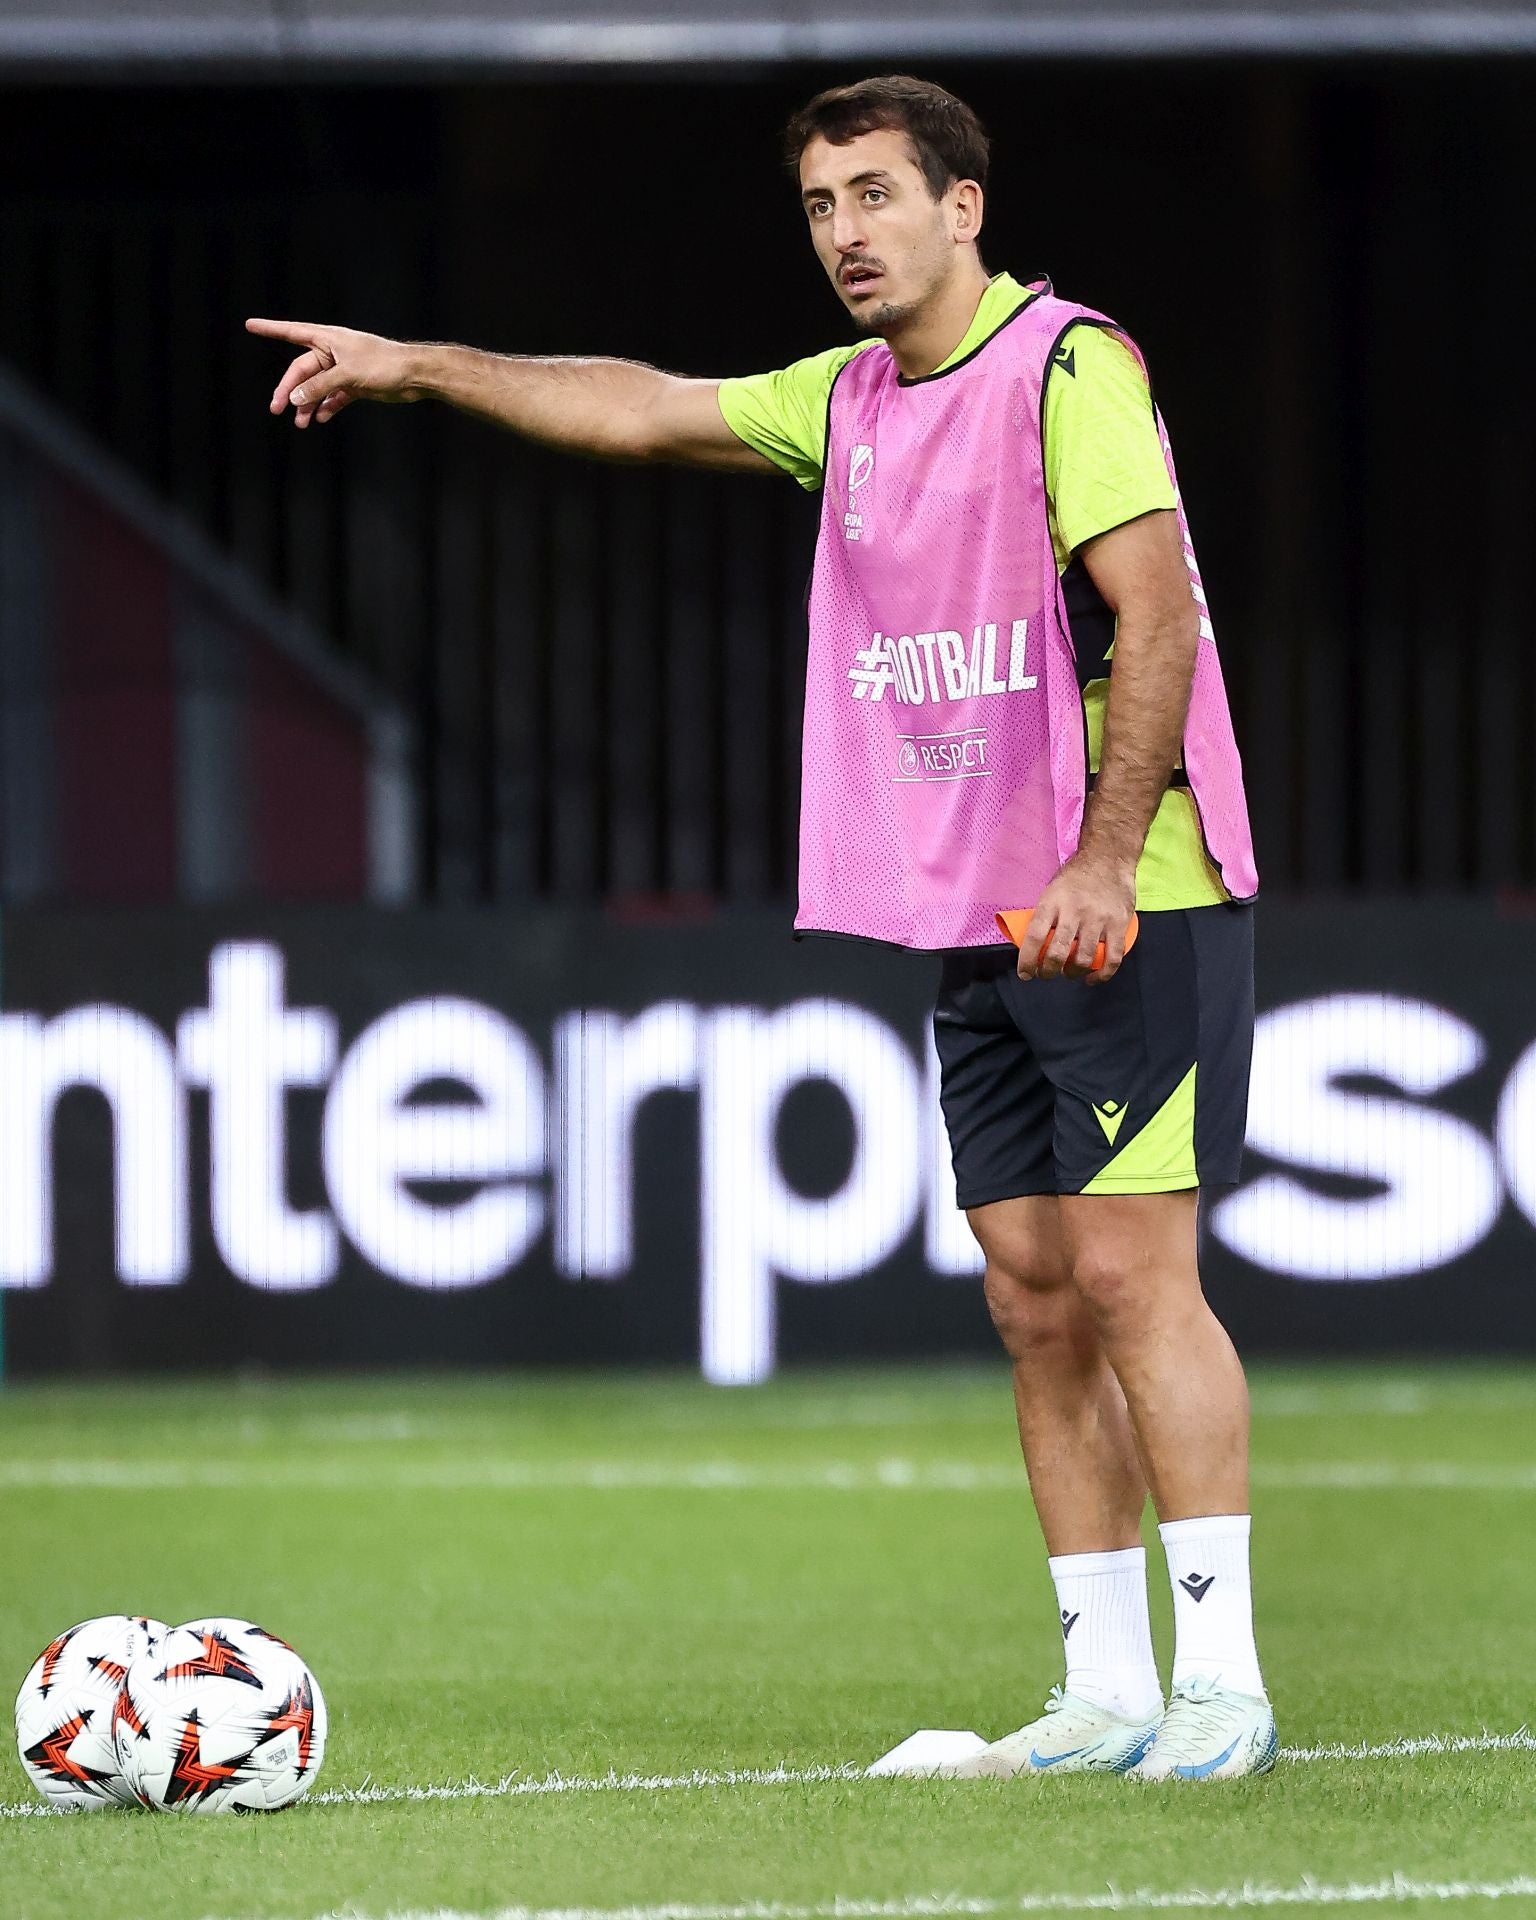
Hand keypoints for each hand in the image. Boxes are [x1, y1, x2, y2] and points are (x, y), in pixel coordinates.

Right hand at [244, 317, 422, 427]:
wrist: (415, 375)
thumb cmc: (383, 364)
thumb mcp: (347, 374)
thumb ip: (319, 386)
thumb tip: (295, 398)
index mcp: (328, 339)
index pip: (292, 332)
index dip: (270, 329)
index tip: (249, 324)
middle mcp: (333, 353)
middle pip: (302, 371)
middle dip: (290, 391)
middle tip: (277, 409)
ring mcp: (343, 370)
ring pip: (317, 388)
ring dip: (308, 405)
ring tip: (301, 424)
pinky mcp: (355, 385)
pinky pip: (334, 397)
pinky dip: (327, 407)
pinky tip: (321, 419)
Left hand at [1017, 853, 1135, 983]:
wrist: (1108, 858)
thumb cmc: (1076, 877)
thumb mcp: (1052, 890)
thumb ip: (1045, 916)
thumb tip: (1032, 945)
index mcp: (1052, 902)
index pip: (1034, 937)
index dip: (1027, 961)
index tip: (1025, 974)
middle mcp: (1074, 911)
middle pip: (1058, 953)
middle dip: (1048, 971)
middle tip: (1047, 974)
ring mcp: (1099, 918)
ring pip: (1084, 959)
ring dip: (1073, 973)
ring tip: (1068, 973)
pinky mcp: (1119, 924)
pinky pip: (1112, 958)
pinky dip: (1102, 974)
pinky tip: (1092, 978)